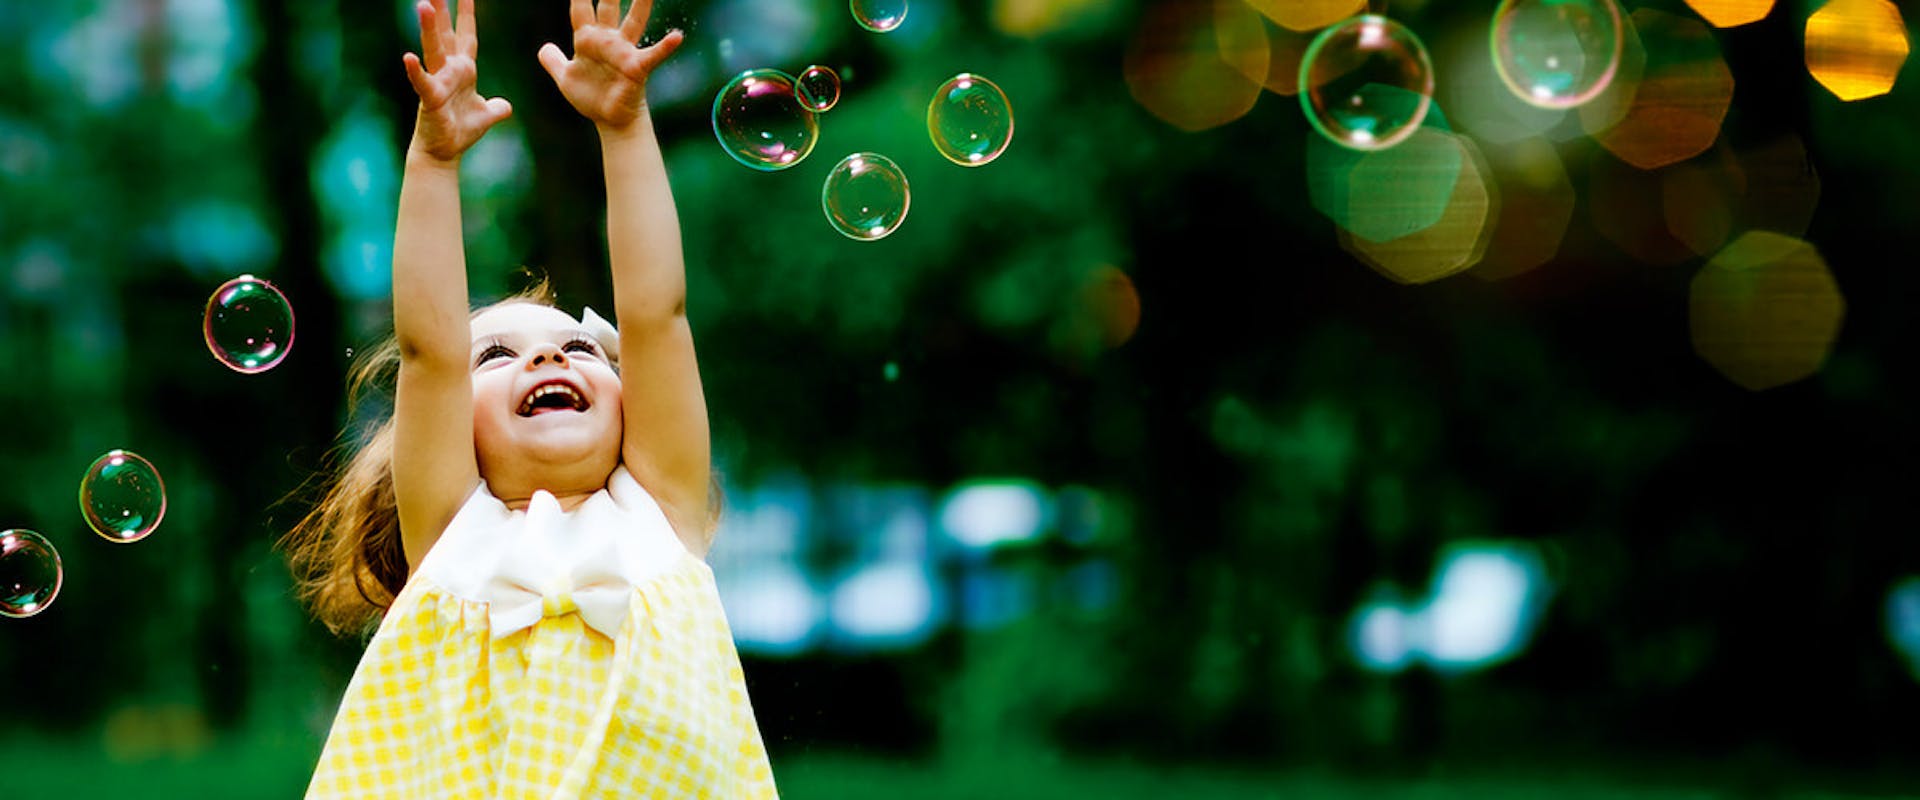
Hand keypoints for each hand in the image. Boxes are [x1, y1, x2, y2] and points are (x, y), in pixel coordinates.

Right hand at [402, 0, 511, 161]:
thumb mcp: (486, 116)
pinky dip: (415, 71)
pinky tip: (408, 57)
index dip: (467, 15)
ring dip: (429, 28)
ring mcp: (438, 82)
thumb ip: (497, 107)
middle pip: (446, 33)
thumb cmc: (460, 131)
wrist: (444, 153)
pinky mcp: (429, 98)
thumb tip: (505, 106)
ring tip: (424, 5)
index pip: (467, 36)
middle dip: (443, 9)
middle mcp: (449, 70)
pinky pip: (422, 82)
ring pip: (433, 49)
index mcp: (464, 70)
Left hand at [538, 0, 684, 131]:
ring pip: (633, 21)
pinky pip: (653, 55)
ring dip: (642, 5)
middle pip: (607, 5)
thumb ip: (553, 61)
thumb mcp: (566, 78)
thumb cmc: (592, 98)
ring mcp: (623, 51)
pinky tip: (676, 36)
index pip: (579, 8)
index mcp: (587, 38)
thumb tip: (544, 48)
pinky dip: (665, 46)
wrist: (610, 121)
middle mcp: (607, 39)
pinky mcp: (636, 67)